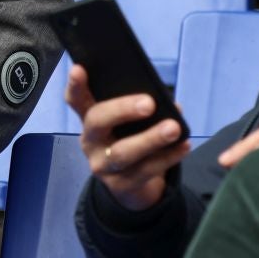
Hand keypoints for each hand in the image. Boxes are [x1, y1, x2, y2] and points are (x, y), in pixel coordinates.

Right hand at [66, 64, 189, 212]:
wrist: (132, 188)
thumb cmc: (132, 141)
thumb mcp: (132, 124)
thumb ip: (145, 109)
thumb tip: (171, 105)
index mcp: (91, 119)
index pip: (76, 100)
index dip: (75, 85)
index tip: (79, 69)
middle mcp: (91, 141)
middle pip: (97, 121)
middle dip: (122, 109)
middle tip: (149, 103)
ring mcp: (102, 166)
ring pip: (123, 152)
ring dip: (151, 139)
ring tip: (174, 128)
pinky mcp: (120, 186)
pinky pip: (145, 171)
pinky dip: (168, 157)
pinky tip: (183, 145)